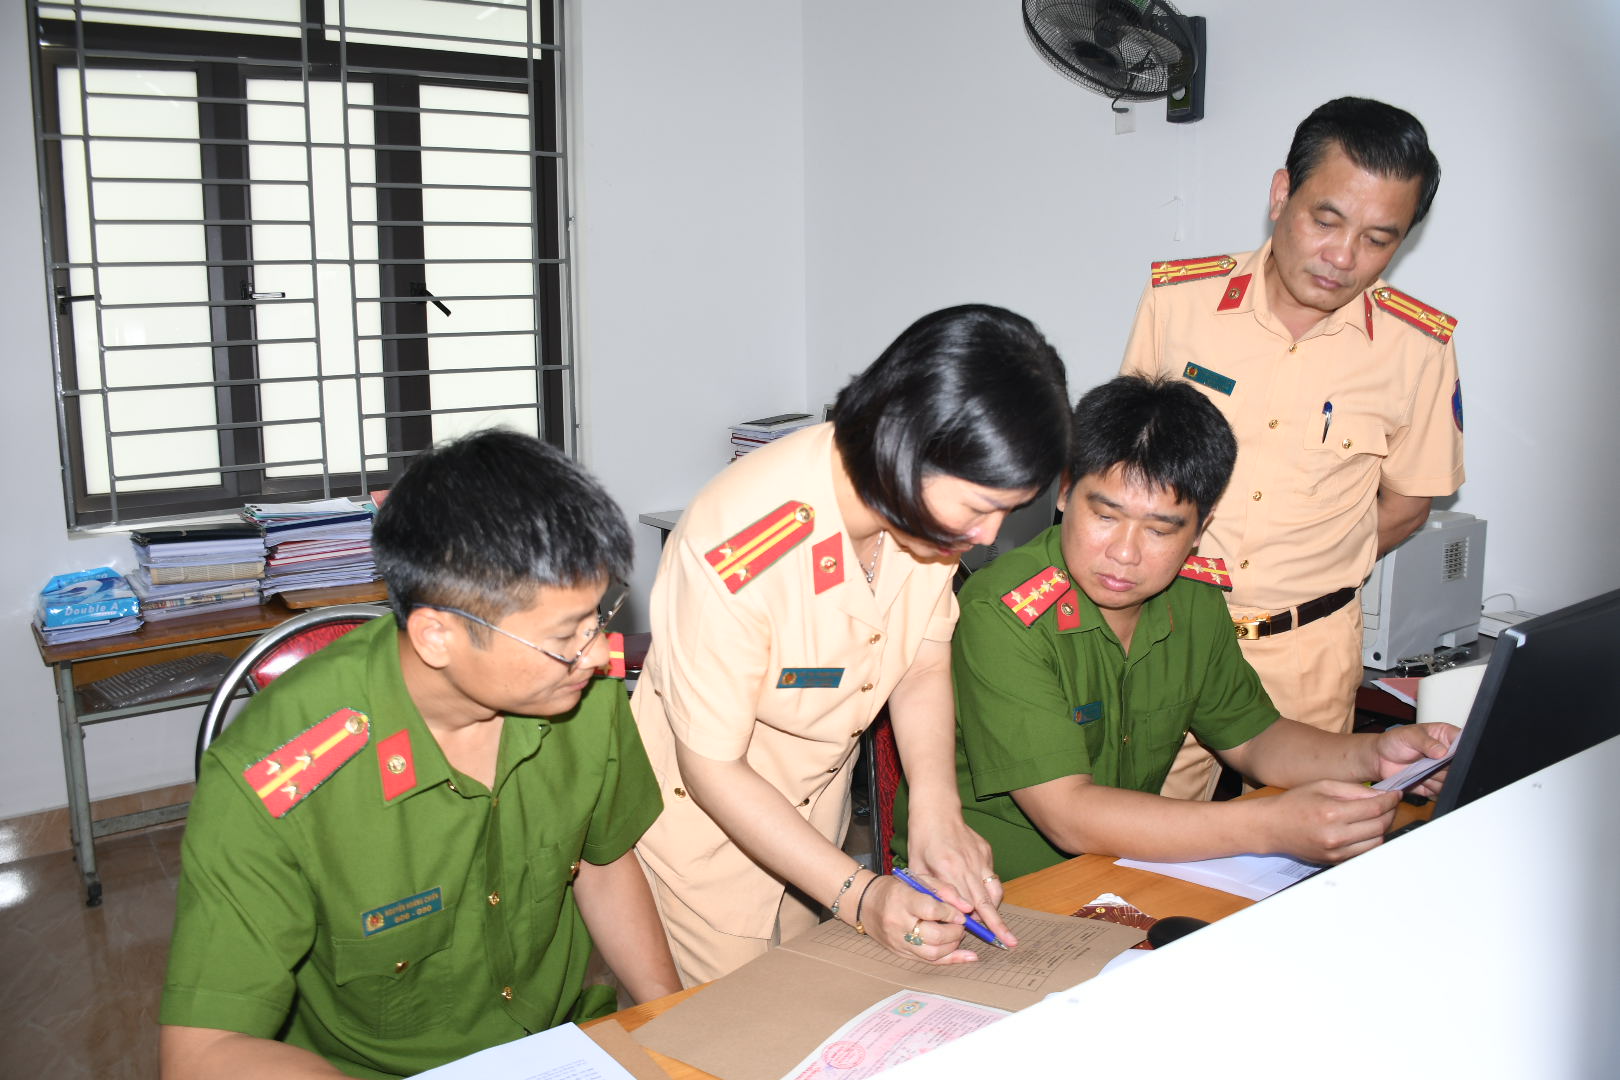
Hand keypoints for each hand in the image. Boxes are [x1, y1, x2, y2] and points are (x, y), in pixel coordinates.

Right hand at [859, 874, 975, 964]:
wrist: (865, 903)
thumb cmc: (895, 888)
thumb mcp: (917, 879)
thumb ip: (944, 890)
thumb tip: (967, 907)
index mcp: (902, 899)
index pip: (931, 910)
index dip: (951, 913)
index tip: (961, 913)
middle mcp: (898, 923)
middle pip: (934, 935)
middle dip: (955, 932)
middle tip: (960, 925)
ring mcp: (898, 942)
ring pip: (933, 953)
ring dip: (953, 945)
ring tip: (956, 934)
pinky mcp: (901, 953)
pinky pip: (929, 962)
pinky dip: (951, 960)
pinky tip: (968, 957)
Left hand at [903, 811, 1018, 947]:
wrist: (937, 811)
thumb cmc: (922, 840)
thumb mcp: (917, 868)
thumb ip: (931, 891)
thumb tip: (947, 913)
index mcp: (948, 869)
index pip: (966, 903)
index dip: (975, 922)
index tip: (983, 937)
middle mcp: (968, 864)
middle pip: (986, 901)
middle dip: (998, 924)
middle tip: (1009, 942)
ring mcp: (981, 858)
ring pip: (994, 890)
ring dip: (995, 909)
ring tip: (998, 926)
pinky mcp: (987, 852)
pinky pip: (991, 877)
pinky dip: (989, 890)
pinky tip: (981, 896)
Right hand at [1265, 780, 1402, 863]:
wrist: (1272, 827)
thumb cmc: (1294, 803)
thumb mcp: (1322, 786)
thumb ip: (1353, 790)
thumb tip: (1380, 795)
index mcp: (1331, 812)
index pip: (1374, 808)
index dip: (1390, 799)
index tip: (1395, 794)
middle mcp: (1335, 835)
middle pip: (1380, 826)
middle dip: (1389, 812)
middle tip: (1389, 803)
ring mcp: (1336, 851)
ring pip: (1377, 842)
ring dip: (1382, 828)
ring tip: (1377, 816)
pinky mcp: (1335, 861)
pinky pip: (1364, 852)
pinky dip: (1371, 840)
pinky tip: (1365, 829)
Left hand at [1372, 722, 1459, 798]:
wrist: (1380, 759)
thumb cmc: (1394, 741)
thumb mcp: (1409, 735)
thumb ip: (1426, 742)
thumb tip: (1442, 751)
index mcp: (1446, 736)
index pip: (1465, 742)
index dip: (1462, 749)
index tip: (1449, 754)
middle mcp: (1448, 755)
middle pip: (1461, 765)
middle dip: (1446, 766)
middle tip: (1430, 762)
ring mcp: (1443, 771)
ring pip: (1452, 779)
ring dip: (1436, 776)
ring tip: (1419, 767)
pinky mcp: (1436, 785)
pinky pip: (1441, 791)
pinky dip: (1430, 787)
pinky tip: (1419, 778)